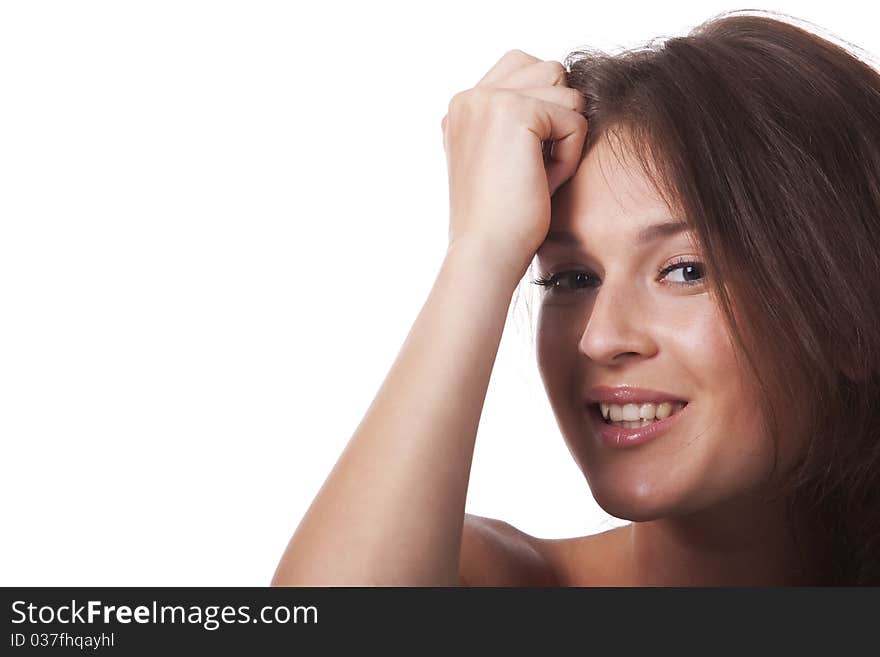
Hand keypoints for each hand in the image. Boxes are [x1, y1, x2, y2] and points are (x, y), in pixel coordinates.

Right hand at [440, 49, 586, 278]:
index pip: (523, 67)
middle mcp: (469, 97)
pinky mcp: (516, 111)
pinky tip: (542, 184)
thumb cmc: (499, 221)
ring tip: (537, 177)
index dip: (543, 108)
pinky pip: (575, 121)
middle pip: (549, 71)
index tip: (524, 159)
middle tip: (533, 167)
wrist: (486, 252)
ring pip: (567, 93)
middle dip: (557, 118)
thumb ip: (514, 124)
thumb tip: (565, 94)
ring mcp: (489, 100)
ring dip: (565, 139)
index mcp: (461, 107)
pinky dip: (569, 158)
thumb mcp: (496, 162)